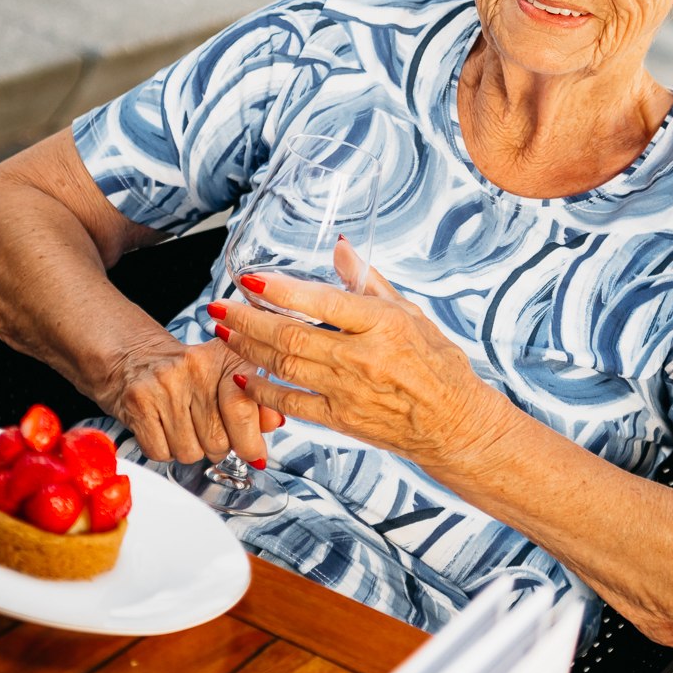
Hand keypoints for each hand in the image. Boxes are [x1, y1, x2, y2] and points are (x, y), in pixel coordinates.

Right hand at [96, 335, 283, 466]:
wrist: (135, 358)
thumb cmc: (190, 374)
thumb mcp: (229, 377)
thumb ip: (257, 402)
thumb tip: (274, 423)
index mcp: (226, 358)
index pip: (242, 408)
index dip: (249, 440)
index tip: (253, 453)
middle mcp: (195, 367)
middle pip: (217, 441)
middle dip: (217, 447)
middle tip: (209, 431)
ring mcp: (164, 384)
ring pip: (189, 452)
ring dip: (190, 450)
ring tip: (185, 426)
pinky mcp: (138, 402)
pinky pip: (161, 452)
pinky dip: (165, 450)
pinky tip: (165, 429)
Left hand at [210, 240, 511, 468]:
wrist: (453, 423)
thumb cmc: (437, 365)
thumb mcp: (410, 312)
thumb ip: (368, 281)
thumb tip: (340, 249)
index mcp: (384, 324)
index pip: (323, 302)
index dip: (282, 290)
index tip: (252, 280)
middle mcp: (363, 357)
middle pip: (292, 335)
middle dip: (248, 320)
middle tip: (220, 306)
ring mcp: (348, 391)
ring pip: (285, 366)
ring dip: (248, 349)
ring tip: (224, 332)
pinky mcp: (340, 419)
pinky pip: (291, 403)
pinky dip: (263, 390)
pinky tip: (243, 376)